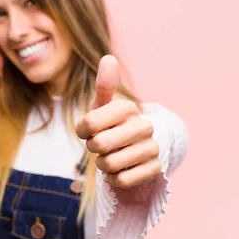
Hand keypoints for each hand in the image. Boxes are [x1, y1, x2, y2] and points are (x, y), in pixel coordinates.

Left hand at [75, 55, 160, 188]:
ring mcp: (152, 148)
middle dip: (93, 148)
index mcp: (127, 108)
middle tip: (100, 144)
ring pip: (109, 164)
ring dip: (103, 164)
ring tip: (110, 156)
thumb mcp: (102, 107)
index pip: (88, 124)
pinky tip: (120, 170)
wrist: (134, 149)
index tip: (87, 129)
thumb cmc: (110, 126)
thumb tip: (108, 58)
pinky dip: (114, 179)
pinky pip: (121, 180)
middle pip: (99, 145)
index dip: (82, 130)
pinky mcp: (155, 169)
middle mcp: (144, 126)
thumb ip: (104, 86)